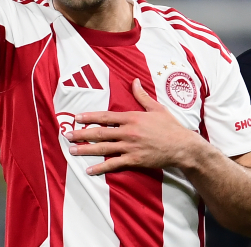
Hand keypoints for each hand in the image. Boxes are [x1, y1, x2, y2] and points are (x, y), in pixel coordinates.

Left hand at [64, 79, 204, 174]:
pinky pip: (114, 164)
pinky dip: (101, 168)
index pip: (105, 117)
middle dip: (82, 134)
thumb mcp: (156, 108)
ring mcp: (130, 147)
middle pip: (100, 133)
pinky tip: (90, 170)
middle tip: (67, 136)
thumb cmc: (170, 126)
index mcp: (131, 118)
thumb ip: (142, 96)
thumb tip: (135, 81)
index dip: (89, 117)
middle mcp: (128, 132)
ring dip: (86, 150)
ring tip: (72, 151)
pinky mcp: (134, 160)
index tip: (76, 118)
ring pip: (103, 148)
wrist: (183, 147)